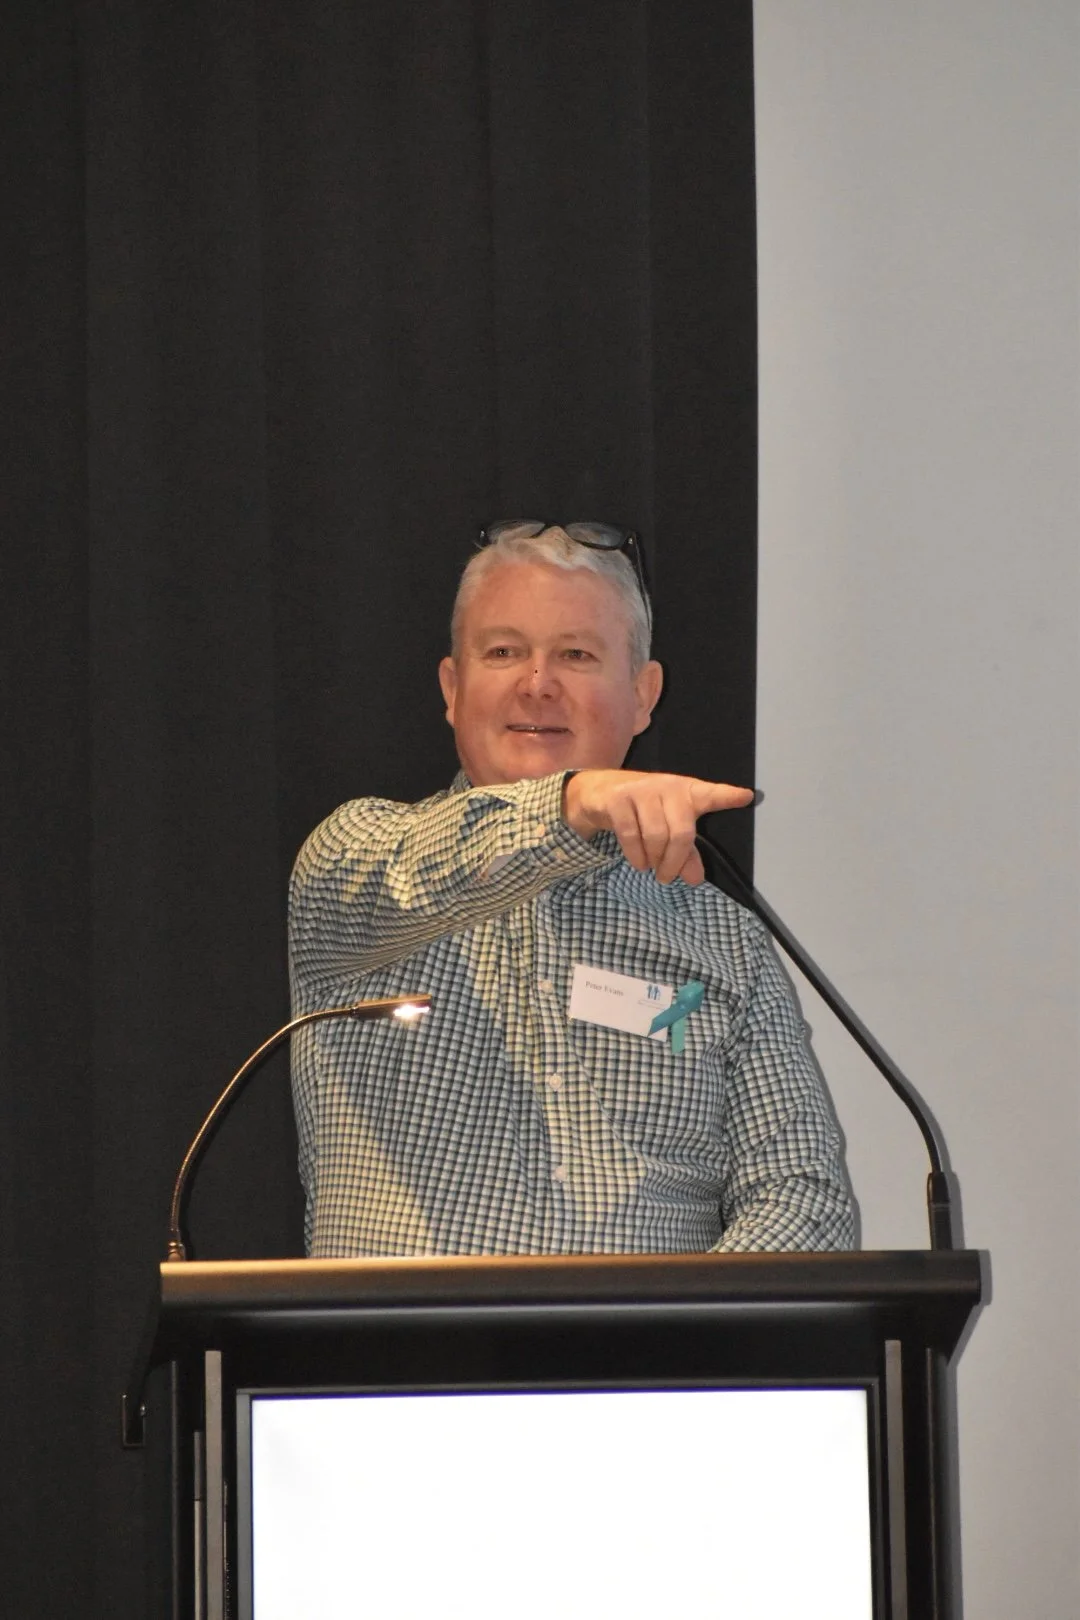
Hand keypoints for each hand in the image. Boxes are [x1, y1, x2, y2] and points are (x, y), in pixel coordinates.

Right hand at [562, 770, 753, 884]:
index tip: (747, 797)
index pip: (710, 794)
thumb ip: (684, 853)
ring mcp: (641, 790)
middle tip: (668, 878)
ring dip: (654, 860)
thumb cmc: (642, 811)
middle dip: (674, 861)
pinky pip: (631, 834)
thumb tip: (695, 879)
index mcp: (686, 792)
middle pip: (682, 832)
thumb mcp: (666, 828)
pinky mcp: (618, 799)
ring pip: (656, 835)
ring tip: (651, 868)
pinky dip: (636, 856)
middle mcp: (667, 787)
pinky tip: (638, 863)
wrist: (598, 792)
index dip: (728, 796)